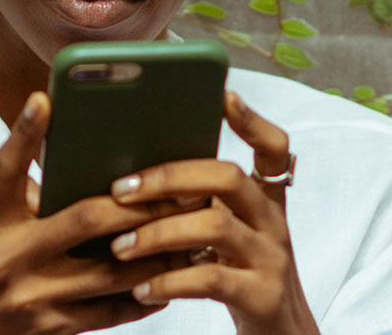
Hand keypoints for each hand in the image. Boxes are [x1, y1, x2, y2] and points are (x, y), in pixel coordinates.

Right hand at [0, 92, 190, 334]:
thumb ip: (22, 203)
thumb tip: (77, 166)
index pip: (4, 170)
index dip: (23, 133)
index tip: (44, 98)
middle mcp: (8, 257)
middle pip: (84, 220)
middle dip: (138, 205)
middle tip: (179, 188)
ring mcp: (29, 298)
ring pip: (108, 271)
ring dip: (154, 253)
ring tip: (191, 234)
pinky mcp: (47, 331)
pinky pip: (106, 312)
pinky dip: (141, 296)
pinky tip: (168, 282)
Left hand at [106, 92, 320, 334]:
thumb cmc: (237, 278)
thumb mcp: (225, 237)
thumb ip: (196, 205)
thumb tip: (125, 180)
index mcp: (264, 200)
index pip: (273, 147)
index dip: (251, 119)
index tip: (223, 94)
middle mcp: (273, 222)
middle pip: (228, 177)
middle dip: (169, 176)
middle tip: (121, 189)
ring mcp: (271, 258)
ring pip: (215, 227)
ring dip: (157, 233)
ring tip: (118, 247)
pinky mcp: (261, 296)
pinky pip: (212, 279)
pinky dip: (169, 281)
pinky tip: (141, 288)